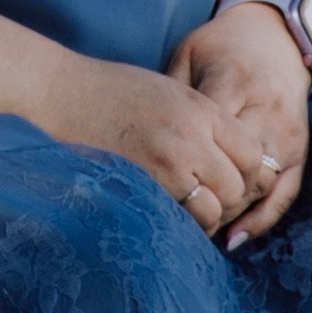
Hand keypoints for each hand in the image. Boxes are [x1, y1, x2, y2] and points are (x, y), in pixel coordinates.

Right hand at [32, 49, 260, 234]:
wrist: (59, 93)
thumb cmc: (111, 90)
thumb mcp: (168, 90)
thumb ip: (204, 122)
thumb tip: (234, 159)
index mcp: (199, 108)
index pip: (252, 152)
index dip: (245, 168)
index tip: (228, 173)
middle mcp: (190, 136)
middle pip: (238, 186)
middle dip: (226, 196)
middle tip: (207, 195)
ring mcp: (167, 164)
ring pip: (214, 209)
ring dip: (205, 214)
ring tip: (186, 206)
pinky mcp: (144, 186)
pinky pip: (182, 219)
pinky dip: (180, 222)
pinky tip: (167, 210)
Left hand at [168, 0, 311, 246]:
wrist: (276, 34)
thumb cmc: (221, 44)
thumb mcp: (190, 53)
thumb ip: (173, 90)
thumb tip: (145, 134)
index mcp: (235, 82)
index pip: (209, 135)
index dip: (185, 165)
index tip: (155, 185)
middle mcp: (266, 111)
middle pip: (236, 167)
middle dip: (206, 195)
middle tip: (173, 216)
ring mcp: (288, 133)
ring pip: (260, 185)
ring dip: (230, 211)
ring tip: (197, 230)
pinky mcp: (302, 149)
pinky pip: (286, 193)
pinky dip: (261, 219)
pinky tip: (236, 238)